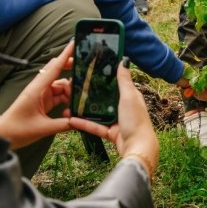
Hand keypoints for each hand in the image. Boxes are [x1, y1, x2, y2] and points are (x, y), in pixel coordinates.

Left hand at [0, 42, 73, 149]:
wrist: (2, 136)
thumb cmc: (17, 129)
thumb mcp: (42, 128)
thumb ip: (64, 124)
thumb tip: (81, 121)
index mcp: (37, 89)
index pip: (55, 67)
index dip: (66, 54)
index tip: (75, 42)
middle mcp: (40, 88)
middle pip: (58, 71)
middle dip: (71, 69)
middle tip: (86, 71)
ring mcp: (41, 94)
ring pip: (61, 85)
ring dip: (71, 91)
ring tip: (78, 101)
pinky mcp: (43, 102)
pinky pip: (59, 95)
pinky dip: (67, 100)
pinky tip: (71, 109)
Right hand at [69, 59, 158, 176]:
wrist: (137, 148)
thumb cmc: (136, 120)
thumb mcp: (129, 96)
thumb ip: (124, 80)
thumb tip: (124, 59)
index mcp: (130, 96)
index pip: (116, 83)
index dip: (104, 77)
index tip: (90, 70)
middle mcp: (123, 107)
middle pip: (104, 98)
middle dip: (90, 94)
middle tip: (74, 87)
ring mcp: (117, 120)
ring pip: (97, 112)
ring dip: (83, 109)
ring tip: (69, 103)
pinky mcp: (110, 132)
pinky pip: (94, 126)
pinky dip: (84, 123)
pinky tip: (71, 119)